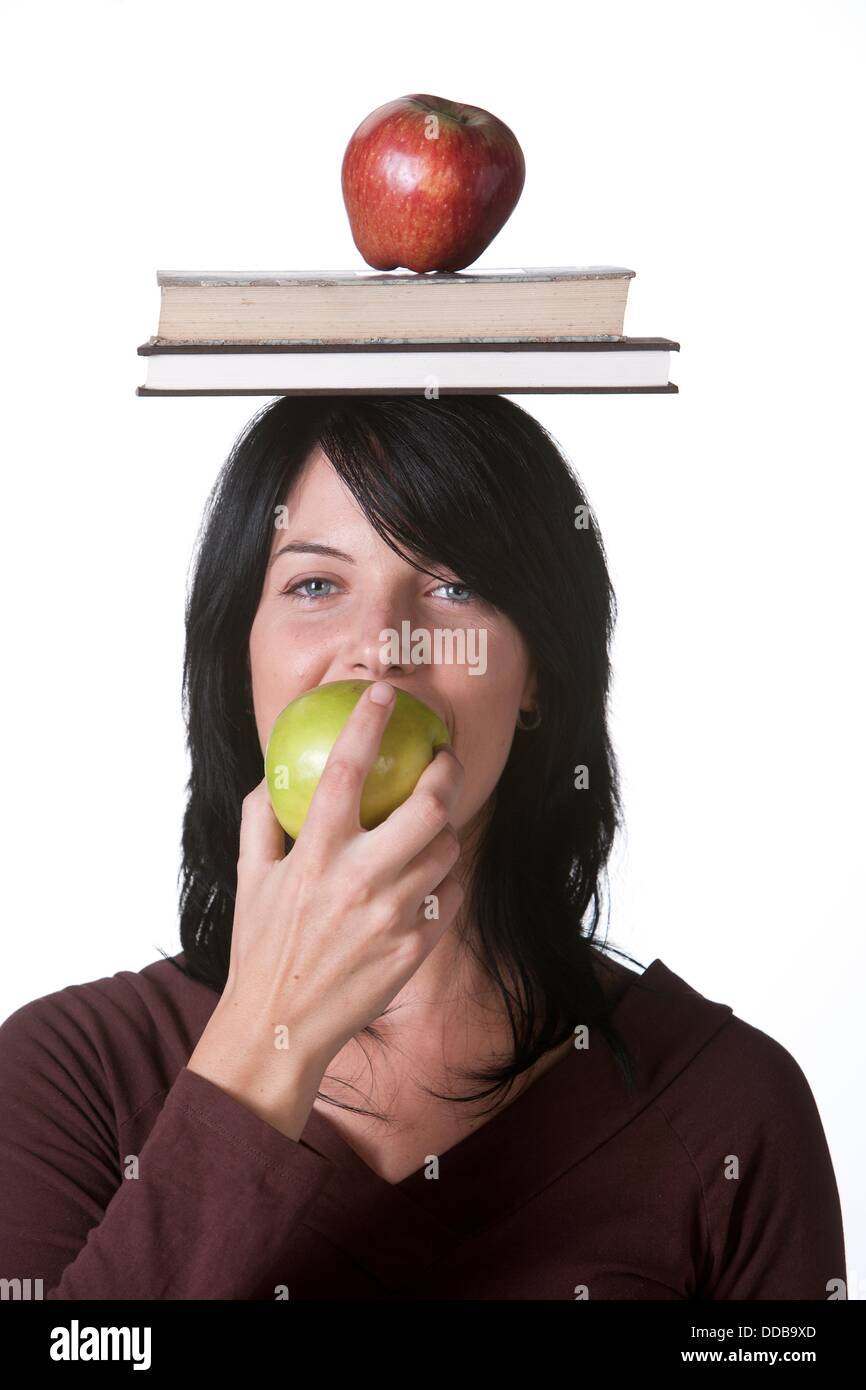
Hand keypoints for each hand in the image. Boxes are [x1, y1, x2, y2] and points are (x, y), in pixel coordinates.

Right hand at [188, 680, 463, 1133]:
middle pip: (428, 807)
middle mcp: (358, 880)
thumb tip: (273, 772)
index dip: (368, 724)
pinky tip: (430, 876)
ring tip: (432, 822)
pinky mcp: (415, 947)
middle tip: (442, 759)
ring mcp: (392, 916)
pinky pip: (449, 895)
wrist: (280, 1028)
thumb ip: (260, 818)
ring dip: (445, 827)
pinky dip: (444, 879)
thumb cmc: (261, 947)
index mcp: (313, 855)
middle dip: (445, 770)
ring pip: (446, 849)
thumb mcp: (249, 877)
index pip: (345, 771)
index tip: (383, 695)